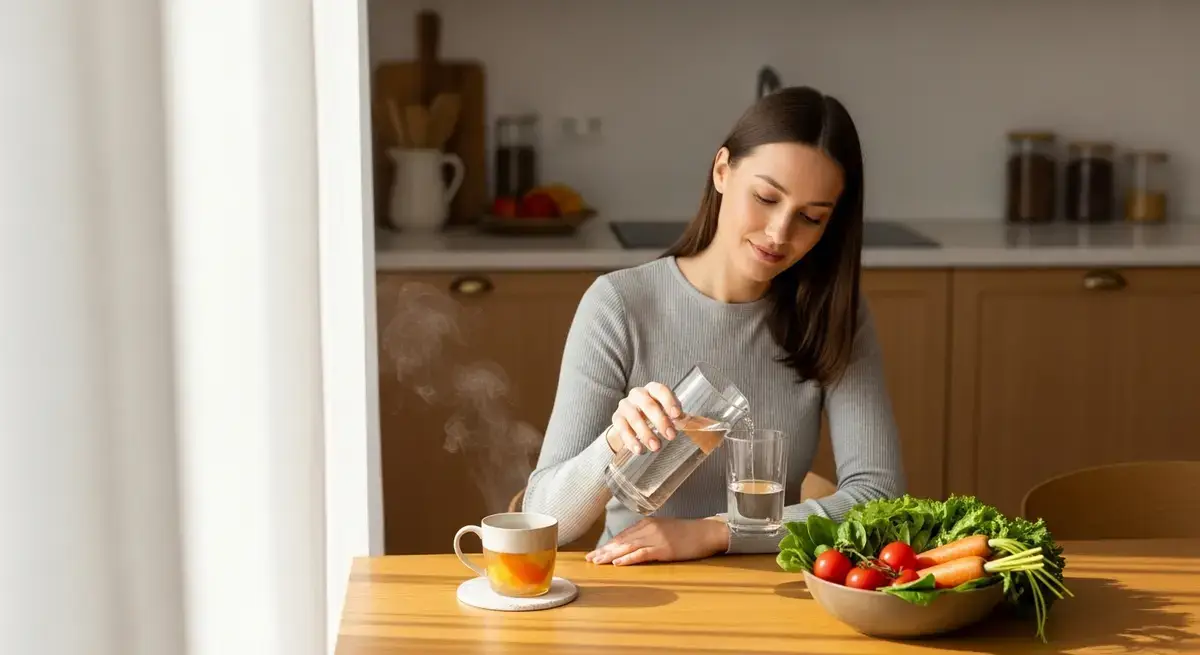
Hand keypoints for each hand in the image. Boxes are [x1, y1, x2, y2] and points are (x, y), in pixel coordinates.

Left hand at [585, 517, 729, 565]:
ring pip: (627, 547)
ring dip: (610, 555)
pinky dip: (628, 559)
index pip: (622, 535)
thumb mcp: (664, 529)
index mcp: (647, 523)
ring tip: (597, 562)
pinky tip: (617, 564)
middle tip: (589, 559)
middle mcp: (648, 529)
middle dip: (604, 550)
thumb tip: (633, 544)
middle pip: (621, 541)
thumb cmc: (687, 532)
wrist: (706, 532)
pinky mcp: (663, 549)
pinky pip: (642, 554)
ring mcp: (656, 538)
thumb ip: (648, 534)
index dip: (607, 545)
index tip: (595, 552)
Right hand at [605, 382, 683, 453]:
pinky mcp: (616, 419)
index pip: (661, 390)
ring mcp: (625, 406)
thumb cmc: (654, 416)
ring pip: (634, 417)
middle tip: (671, 436)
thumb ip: (677, 417)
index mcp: (652, 389)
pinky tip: (639, 450)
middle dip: (661, 421)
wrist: (631, 423)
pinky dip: (631, 440)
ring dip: (646, 433)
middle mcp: (637, 394)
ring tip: (656, 447)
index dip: (669, 402)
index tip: (677, 415)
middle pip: (648, 404)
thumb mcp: (667, 413)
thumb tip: (696, 425)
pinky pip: (622, 429)